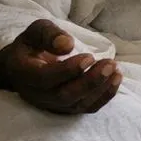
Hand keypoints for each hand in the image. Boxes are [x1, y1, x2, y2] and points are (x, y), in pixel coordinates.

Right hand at [0, 18, 121, 114]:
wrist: (23, 67)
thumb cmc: (32, 45)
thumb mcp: (35, 32)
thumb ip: (49, 34)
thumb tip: (67, 45)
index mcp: (25, 74)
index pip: (45, 79)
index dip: (68, 70)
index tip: (89, 56)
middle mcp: (36, 94)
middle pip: (64, 96)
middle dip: (90, 81)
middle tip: (110, 64)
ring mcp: (52, 104)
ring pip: (77, 104)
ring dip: (100, 88)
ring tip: (116, 70)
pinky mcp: (66, 108)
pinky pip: (86, 108)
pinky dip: (103, 96)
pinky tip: (115, 79)